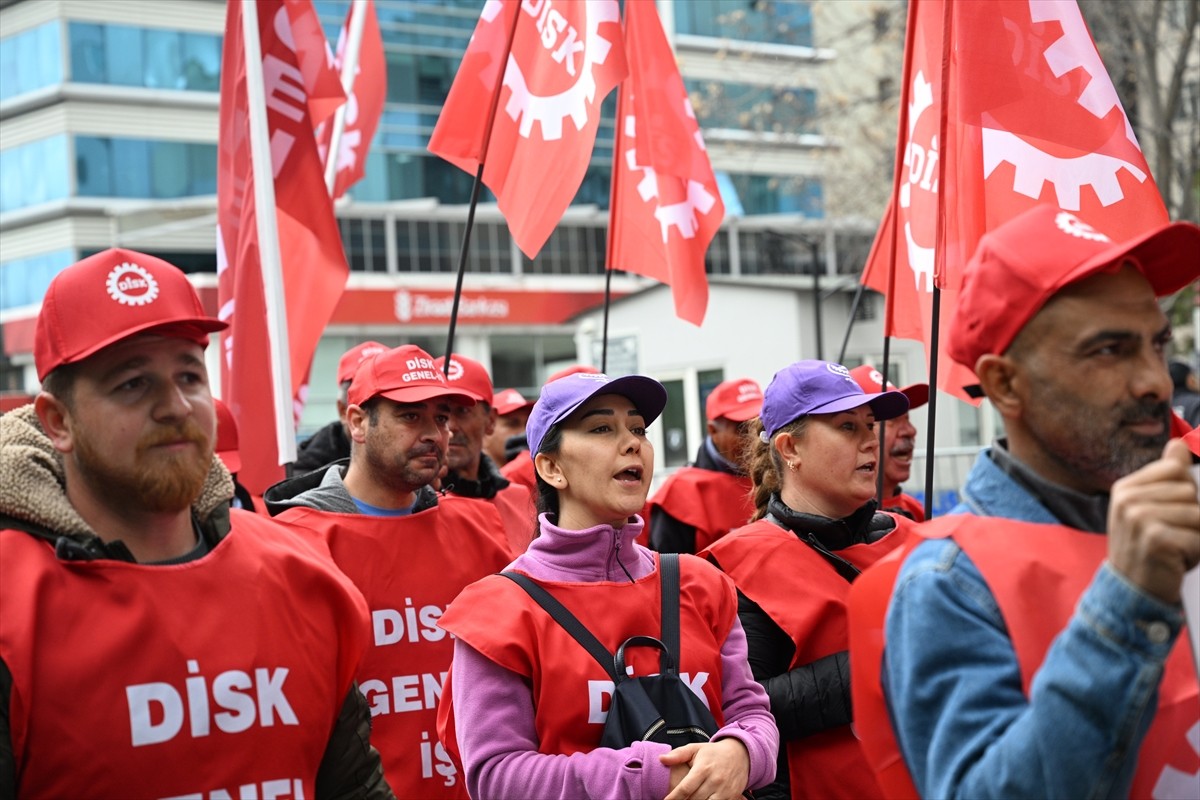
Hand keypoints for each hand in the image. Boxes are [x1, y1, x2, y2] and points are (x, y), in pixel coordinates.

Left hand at [660, 738, 749, 799]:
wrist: (741, 754)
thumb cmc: (713, 753)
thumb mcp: (695, 749)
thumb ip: (678, 754)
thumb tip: (661, 759)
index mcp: (703, 769)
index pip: (685, 788)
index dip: (673, 798)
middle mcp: (714, 781)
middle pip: (694, 799)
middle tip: (677, 799)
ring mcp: (724, 790)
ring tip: (689, 799)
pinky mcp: (732, 797)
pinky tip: (702, 799)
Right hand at [1107, 438, 1199, 603]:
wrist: (1130, 590)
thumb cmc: (1145, 549)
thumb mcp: (1148, 508)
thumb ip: (1165, 476)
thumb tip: (1178, 444)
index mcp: (1126, 488)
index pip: (1176, 470)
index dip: (1184, 493)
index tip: (1168, 513)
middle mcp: (1128, 500)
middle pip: (1190, 492)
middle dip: (1192, 517)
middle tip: (1171, 536)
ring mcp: (1140, 518)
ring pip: (1198, 514)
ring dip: (1196, 537)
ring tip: (1174, 549)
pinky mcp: (1156, 538)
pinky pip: (1198, 537)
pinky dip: (1195, 553)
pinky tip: (1176, 560)